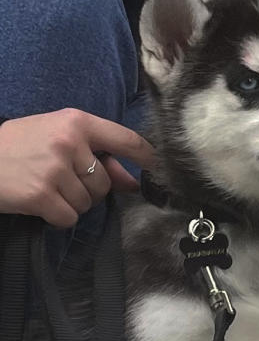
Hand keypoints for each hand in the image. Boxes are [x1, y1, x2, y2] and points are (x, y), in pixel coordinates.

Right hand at [0, 109, 155, 227]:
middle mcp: (69, 142)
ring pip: (88, 202)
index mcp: (75, 121)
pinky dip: (57, 218)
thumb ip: (96, 155)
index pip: (126, 139)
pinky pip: (69, 218)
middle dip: (90, 190)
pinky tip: (39, 204)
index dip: (147, 157)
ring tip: (46, 189)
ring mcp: (55, 169)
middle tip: (60, 182)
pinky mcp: (41, 194)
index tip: (159, 169)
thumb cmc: (15, 147)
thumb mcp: (54, 137)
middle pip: (105, 182)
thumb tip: (133, 182)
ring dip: (71, 204)